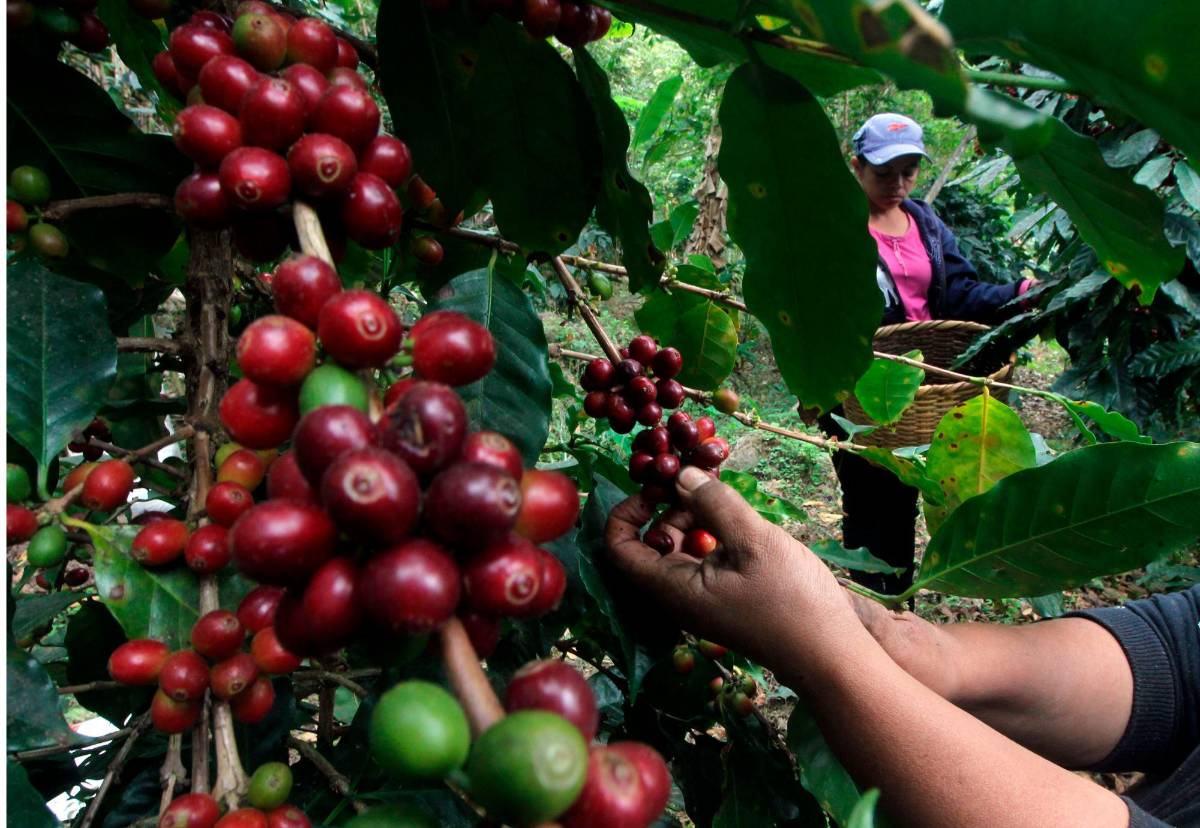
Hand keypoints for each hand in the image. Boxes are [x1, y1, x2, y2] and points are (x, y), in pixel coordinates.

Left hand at [604, 467, 851, 668]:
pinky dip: (714, 533)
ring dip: (693, 518)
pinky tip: (738, 518)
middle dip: (667, 509)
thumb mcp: (753, 541)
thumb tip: (681, 474)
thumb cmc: (792, 601)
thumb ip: (714, 504)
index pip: (619, 550)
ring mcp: (705, 597)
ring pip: (681, 548)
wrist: (832, 655)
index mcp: (673, 588)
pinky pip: (705, 558)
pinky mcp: (728, 595)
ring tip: (723, 496)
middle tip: (699, 482)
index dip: (626, 513)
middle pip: (651, 544)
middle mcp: (681, 595)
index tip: (656, 488)